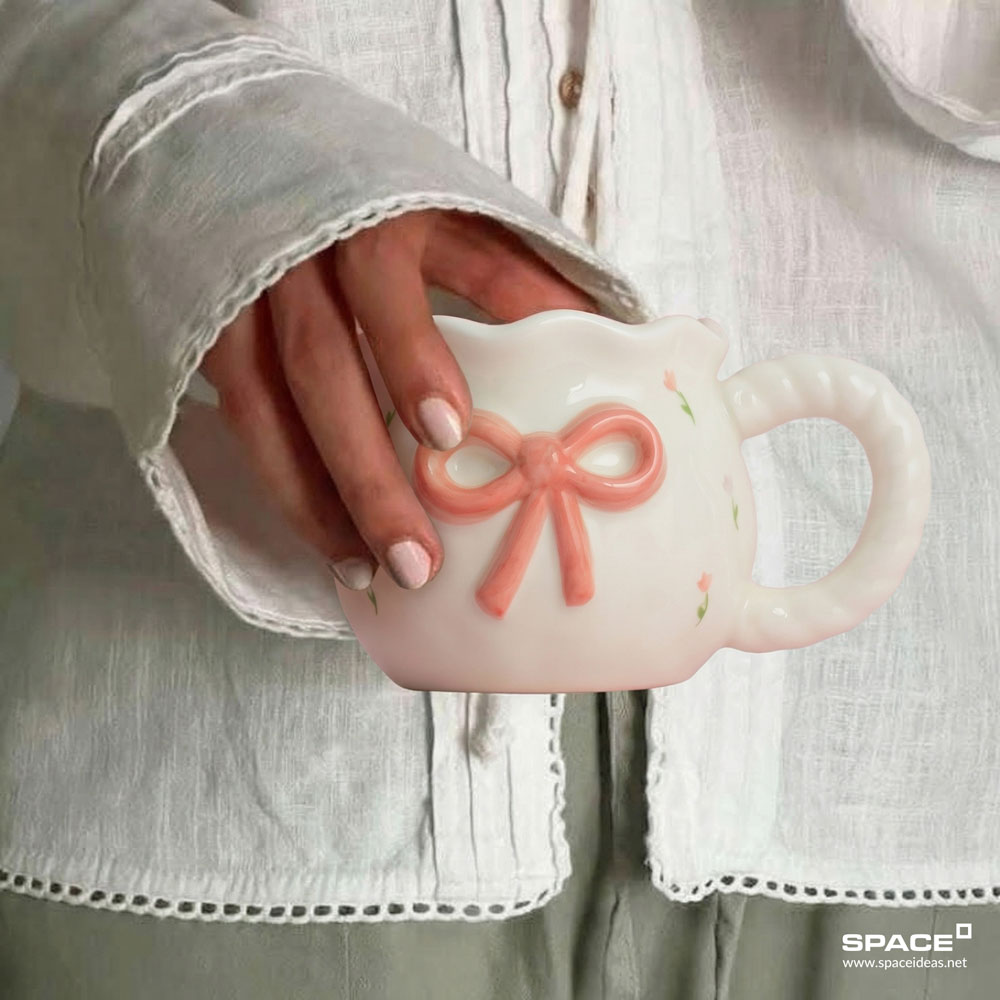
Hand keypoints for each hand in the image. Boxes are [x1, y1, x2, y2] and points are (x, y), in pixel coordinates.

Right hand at [199, 208, 595, 592]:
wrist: (249, 148)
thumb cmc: (376, 195)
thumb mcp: (451, 211)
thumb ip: (513, 270)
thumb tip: (608, 330)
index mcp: (367, 217)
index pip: (386, 284)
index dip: (412, 356)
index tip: (449, 434)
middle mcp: (294, 257)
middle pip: (321, 370)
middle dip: (367, 472)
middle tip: (417, 559)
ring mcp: (241, 297)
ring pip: (267, 410)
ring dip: (316, 501)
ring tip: (370, 575)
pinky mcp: (209, 332)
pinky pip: (241, 423)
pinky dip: (283, 488)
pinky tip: (326, 546)